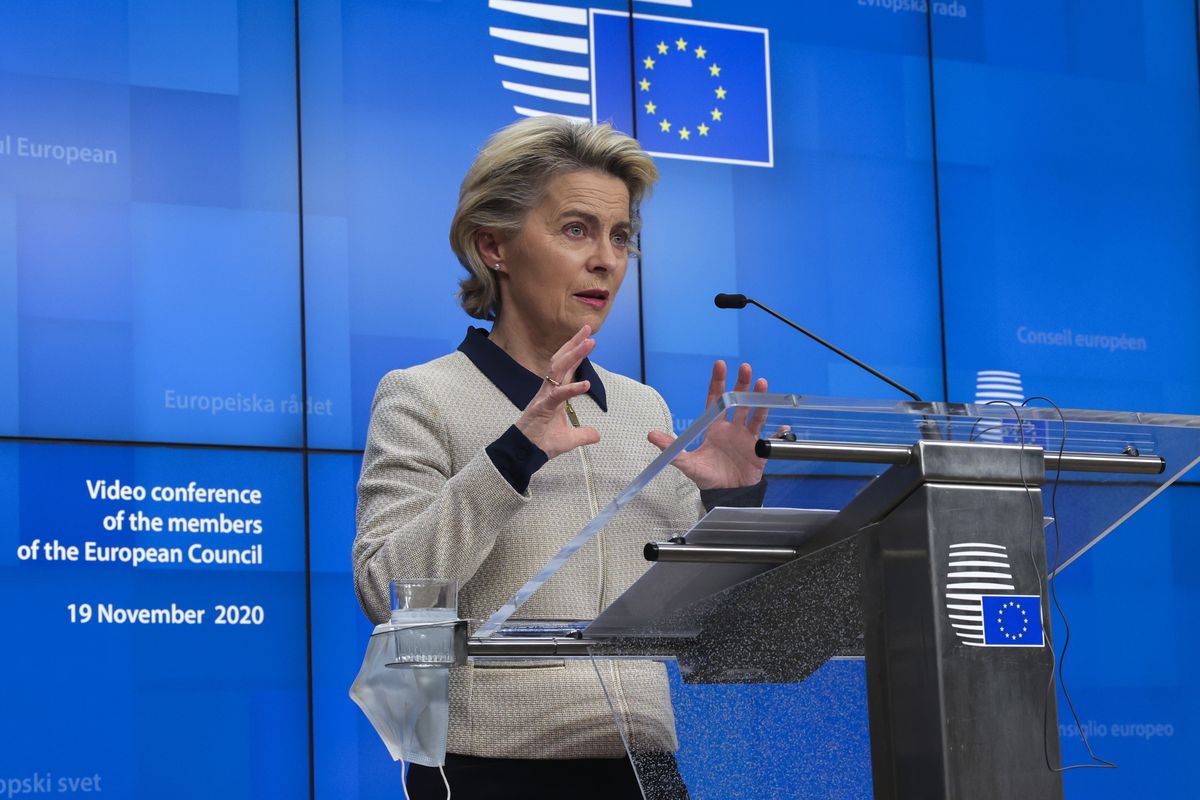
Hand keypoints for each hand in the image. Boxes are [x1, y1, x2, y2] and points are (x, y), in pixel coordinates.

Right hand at [515, 326, 601, 458]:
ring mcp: (545, 396)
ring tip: (588, 343)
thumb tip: (597, 435)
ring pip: (559, 369)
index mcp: (555, 392)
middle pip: (562, 361)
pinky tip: (585, 384)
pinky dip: (571, 389)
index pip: (568, 367)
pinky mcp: (542, 407)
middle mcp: (549, 389)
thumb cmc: (543, 441)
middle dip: (575, 344)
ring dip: (574, 355)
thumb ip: (584, 434)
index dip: (577, 352)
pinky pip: (558, 394)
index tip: (588, 337)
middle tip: (588, 330)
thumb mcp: (570, 439)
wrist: (526, 453)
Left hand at [647, 360, 769, 489]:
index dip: (718, 383)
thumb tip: (651, 435)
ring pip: (754, 414)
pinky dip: (778, 434)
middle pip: (738, 402)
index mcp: (715, 427)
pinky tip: (784, 426)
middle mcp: (732, 428)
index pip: (717, 400)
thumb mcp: (687, 463)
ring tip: (762, 384)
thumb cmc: (707, 476)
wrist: (725, 494)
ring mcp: (747, 437)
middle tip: (746, 368)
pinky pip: (770, 440)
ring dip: (759, 400)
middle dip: (741, 384)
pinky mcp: (759, 450)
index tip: (720, 365)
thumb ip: (672, 448)